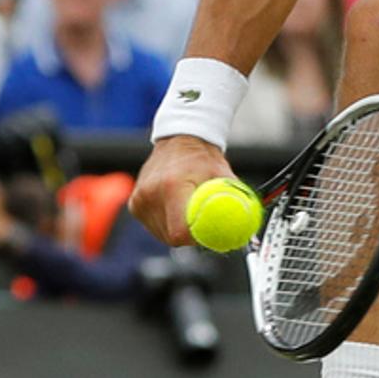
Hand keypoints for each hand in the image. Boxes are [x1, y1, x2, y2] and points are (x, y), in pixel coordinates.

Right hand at [129, 133, 232, 248]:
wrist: (180, 139)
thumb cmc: (202, 158)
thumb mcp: (224, 176)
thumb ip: (234, 202)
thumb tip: (244, 229)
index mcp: (171, 186)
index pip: (181, 232)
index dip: (198, 238)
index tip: (211, 233)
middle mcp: (150, 194)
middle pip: (173, 237)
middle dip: (192, 235)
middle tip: (206, 221)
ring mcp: (139, 201)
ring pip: (164, 235)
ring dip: (180, 229)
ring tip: (189, 206)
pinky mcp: (135, 205)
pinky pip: (156, 227)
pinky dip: (169, 223)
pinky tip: (176, 205)